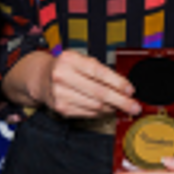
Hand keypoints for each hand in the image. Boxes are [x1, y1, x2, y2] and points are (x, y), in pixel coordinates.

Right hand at [17, 51, 139, 118]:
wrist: (40, 77)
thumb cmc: (65, 67)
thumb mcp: (80, 60)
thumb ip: (100, 70)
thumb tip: (123, 86)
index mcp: (69, 60)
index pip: (99, 72)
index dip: (118, 82)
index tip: (130, 89)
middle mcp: (62, 76)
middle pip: (99, 92)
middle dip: (121, 101)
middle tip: (134, 106)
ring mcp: (60, 94)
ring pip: (95, 105)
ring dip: (112, 108)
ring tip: (121, 106)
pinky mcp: (61, 108)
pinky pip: (88, 113)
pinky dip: (101, 113)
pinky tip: (107, 109)